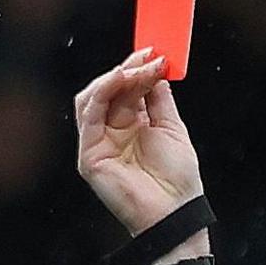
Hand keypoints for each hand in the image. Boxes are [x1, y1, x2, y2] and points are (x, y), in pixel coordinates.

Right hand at [74, 49, 204, 236]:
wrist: (175, 211)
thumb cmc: (177, 179)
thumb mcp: (172, 127)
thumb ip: (159, 98)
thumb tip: (156, 68)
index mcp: (131, 125)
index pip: (125, 88)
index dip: (137, 68)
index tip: (155, 52)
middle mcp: (111, 131)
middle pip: (108, 89)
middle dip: (128, 69)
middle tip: (149, 58)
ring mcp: (98, 143)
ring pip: (92, 97)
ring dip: (114, 76)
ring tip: (137, 69)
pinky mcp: (89, 155)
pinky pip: (88, 116)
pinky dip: (102, 91)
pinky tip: (121, 79)